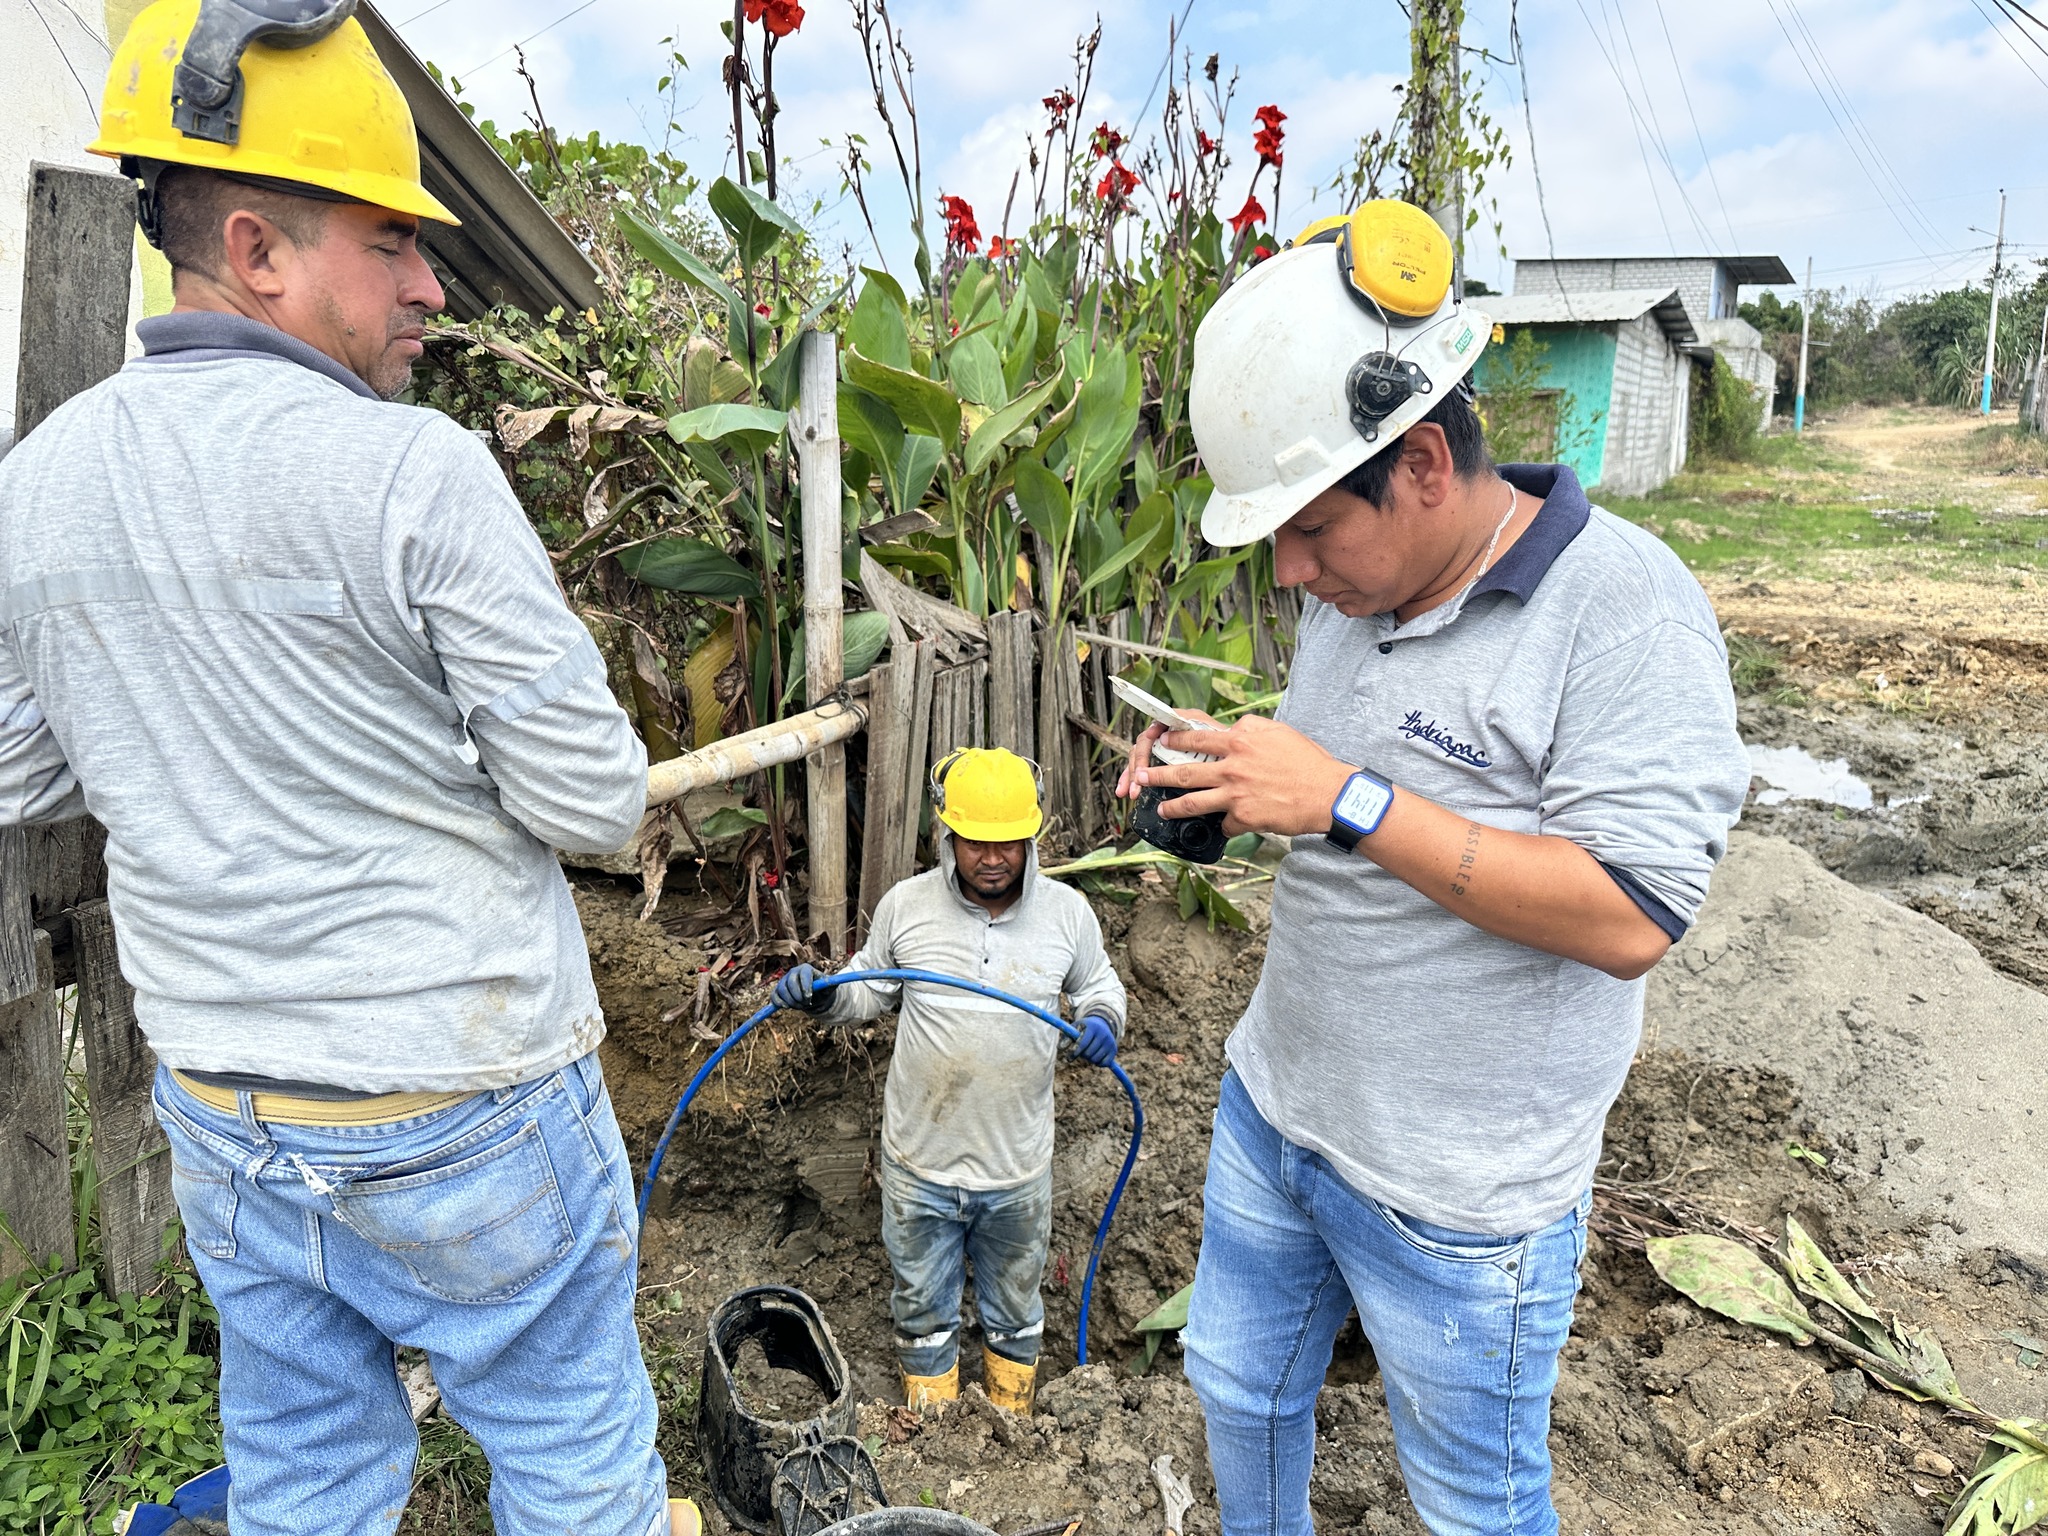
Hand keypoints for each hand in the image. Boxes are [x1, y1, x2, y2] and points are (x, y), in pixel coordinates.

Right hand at [772, 963, 830, 1014]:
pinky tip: (787, 1007)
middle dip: (797, 995)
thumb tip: (837, 981)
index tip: (809, 997)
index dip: (805, 985)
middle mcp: (793, 972)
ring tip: (800, 1006)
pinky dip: (779, 1002)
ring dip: (791, 1001)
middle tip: (805, 1003)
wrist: (813, 997)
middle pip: (790, 982)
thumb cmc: (822, 990)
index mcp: (806, 969)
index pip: (803, 974)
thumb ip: (832, 983)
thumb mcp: (829, 987)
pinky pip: (774, 996)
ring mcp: (784, 981)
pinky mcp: (778, 991)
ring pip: (781, 990)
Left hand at [1068, 1015, 1118, 1065]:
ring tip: (1087, 1053)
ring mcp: (1110, 1042)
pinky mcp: (1114, 1049)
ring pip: (1096, 1059)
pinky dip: (1098, 1063)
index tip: (1069, 1057)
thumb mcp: (1075, 1029)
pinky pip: (1105, 1063)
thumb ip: (1067, 1038)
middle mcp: (1103, 1034)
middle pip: (1089, 1053)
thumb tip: (1059, 1048)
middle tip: (1080, 1053)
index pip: (1083, 1043)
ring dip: (1089, 1059)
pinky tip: (1095, 1058)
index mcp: (1092, 1027)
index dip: (1075, 1052)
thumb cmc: (1084, 1028)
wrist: (1101, 1024)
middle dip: (1082, 1055)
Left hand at [1127, 713, 1356, 837]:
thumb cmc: (1308, 762)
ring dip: (1173, 806)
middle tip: (1141, 776)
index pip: (1196, 738)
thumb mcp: (1277, 732)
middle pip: (1184, 771)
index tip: (1161, 740)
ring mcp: (1236, 793)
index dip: (1174, 739)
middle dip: (1157, 774)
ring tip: (1162, 808)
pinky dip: (1225, 825)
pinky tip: (1225, 827)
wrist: (1329, 793)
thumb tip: (1233, 729)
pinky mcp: (1244, 817)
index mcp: (1240, 741)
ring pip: (1193, 802)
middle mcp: (1233, 766)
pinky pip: (1225, 824)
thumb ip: (1250, 729)